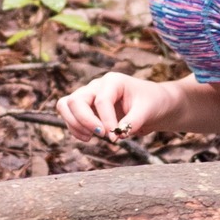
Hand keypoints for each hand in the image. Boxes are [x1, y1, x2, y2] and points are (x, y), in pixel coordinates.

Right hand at [55, 72, 184, 141]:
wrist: (153, 104)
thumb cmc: (152, 102)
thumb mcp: (147, 111)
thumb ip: (132, 122)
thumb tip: (116, 134)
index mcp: (113, 81)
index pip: (101, 101)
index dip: (106, 121)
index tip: (116, 137)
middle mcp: (97, 86)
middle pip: (75, 100)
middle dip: (84, 121)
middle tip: (101, 135)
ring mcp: (89, 96)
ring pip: (66, 105)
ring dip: (74, 124)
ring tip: (90, 138)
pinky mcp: (86, 108)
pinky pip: (70, 116)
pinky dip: (74, 128)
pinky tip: (88, 138)